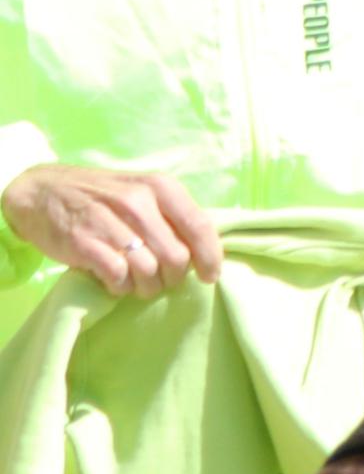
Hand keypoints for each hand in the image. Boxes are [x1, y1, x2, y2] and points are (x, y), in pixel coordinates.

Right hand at [3, 165, 222, 297]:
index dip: (210, 258)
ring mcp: (109, 222)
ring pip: (148, 271)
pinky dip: (120, 287)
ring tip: (137, 282)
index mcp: (160, 187)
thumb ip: (172, 216)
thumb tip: (205, 250)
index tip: (210, 276)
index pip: (200, 226)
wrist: (42, 191)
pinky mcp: (83, 243)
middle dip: (173, 277)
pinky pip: (118, 277)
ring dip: (146, 286)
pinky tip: (115, 281)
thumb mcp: (142, 193)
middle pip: (176, 257)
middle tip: (161, 279)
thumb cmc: (102, 197)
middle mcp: (138, 202)